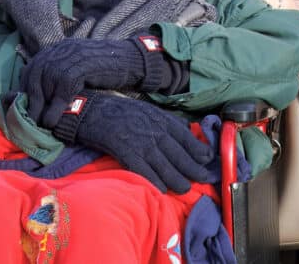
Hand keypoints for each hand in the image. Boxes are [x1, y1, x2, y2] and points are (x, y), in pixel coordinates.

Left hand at [20, 38, 154, 128]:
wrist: (131, 61)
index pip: (31, 69)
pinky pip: (63, 86)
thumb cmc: (105, 70)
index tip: (23, 108)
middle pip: (35, 75)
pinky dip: (56, 105)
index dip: (25, 89)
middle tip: (28, 120)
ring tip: (40, 124)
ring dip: (40, 106)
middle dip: (30, 99)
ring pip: (45, 81)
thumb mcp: (77, 69)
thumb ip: (59, 76)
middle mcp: (60, 49)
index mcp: (56, 49)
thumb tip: (41, 94)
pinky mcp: (82, 63)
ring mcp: (70, 55)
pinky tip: (53, 120)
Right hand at [58, 91, 212, 193]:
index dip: (201, 153)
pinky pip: (146, 172)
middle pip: (182, 157)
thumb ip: (165, 121)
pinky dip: (156, 182)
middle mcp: (156, 132)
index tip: (207, 162)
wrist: (91, 110)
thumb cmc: (118, 110)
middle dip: (195, 172)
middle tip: (203, 181)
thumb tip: (187, 131)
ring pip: (167, 168)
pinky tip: (161, 189)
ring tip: (184, 188)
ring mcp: (142, 144)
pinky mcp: (127, 153)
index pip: (189, 140)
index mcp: (162, 120)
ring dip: (178, 182)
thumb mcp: (146, 109)